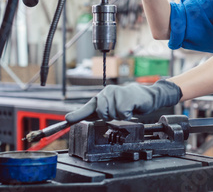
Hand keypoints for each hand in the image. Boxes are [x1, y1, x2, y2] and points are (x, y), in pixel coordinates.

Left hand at [65, 80, 181, 122]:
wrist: (146, 97)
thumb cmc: (127, 102)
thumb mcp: (109, 108)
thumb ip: (91, 113)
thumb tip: (71, 118)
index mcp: (102, 96)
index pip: (88, 107)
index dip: (77, 115)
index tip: (67, 120)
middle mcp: (107, 92)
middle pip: (101, 113)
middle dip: (110, 116)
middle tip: (119, 111)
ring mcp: (116, 94)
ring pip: (112, 115)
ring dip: (120, 116)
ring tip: (126, 108)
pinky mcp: (126, 97)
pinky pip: (122, 114)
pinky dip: (128, 115)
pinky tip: (132, 107)